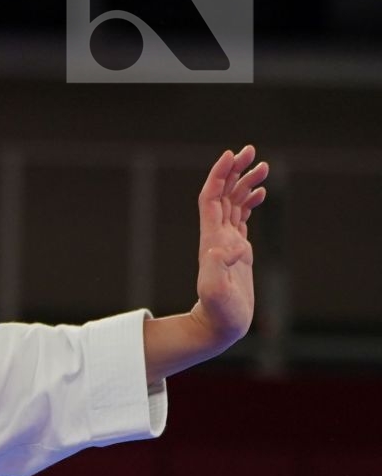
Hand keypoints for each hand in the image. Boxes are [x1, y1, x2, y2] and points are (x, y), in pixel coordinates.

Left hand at [191, 143, 266, 347]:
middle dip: (233, 171)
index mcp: (212, 239)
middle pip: (222, 194)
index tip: (231, 155)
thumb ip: (216, 268)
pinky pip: (241, 218)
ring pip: (233, 203)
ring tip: (262, 165)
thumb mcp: (215, 291)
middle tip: (250, 150)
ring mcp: (226, 242)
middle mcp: (216, 236)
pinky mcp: (237, 251)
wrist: (218, 326)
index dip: (219, 175)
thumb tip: (224, 245)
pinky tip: (260, 192)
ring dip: (244, 183)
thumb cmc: (218, 311)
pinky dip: (249, 201)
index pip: (211, 198)